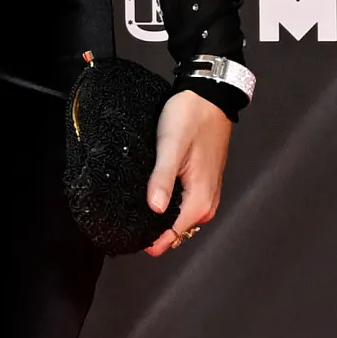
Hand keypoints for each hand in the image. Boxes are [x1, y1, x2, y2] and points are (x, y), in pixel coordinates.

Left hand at [145, 88, 231, 259]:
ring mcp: (206, 194)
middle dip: (154, 232)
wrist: (209, 97)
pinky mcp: (203, 185)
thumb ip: (163, 179)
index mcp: (201, 198)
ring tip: (136, 212)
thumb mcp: (170, 146)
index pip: (173, 235)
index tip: (129, 239)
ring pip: (180, 220)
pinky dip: (168, 208)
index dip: (151, 240)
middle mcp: (207, 202)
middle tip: (126, 224)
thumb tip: (155, 209)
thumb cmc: (191, 117)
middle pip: (177, 231)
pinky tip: (152, 198)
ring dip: (160, 221)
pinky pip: (184, 207)